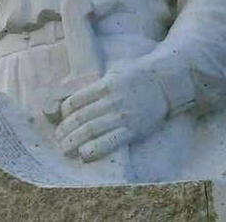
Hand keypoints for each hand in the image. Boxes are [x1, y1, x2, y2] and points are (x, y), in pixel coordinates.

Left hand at [54, 64, 168, 161]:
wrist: (166, 82)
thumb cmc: (138, 74)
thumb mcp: (114, 70)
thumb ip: (96, 82)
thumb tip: (74, 90)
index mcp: (104, 85)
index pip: (76, 101)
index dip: (64, 112)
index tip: (61, 118)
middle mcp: (111, 101)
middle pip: (80, 118)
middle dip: (65, 130)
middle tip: (58, 138)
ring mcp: (122, 116)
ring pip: (91, 130)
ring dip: (74, 141)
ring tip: (64, 149)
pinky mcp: (133, 129)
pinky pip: (111, 142)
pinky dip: (95, 149)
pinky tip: (84, 155)